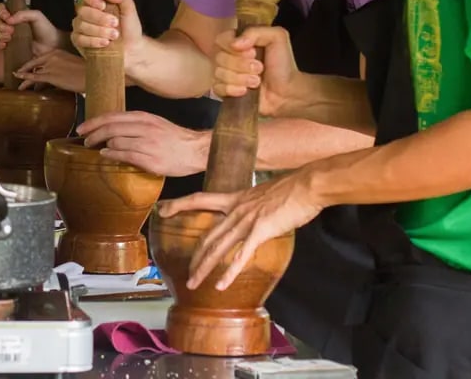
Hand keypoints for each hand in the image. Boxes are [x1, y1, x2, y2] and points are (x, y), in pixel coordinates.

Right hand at [0, 4, 59, 49]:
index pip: (2, 9)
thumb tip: (9, 19)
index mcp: (17, 15)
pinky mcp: (11, 48)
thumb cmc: (46, 29)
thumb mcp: (37, 16)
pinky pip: (0, 45)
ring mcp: (11, 37)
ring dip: (0, 34)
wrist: (52, 46)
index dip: (1, 11)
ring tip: (10, 37)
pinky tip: (4, 45)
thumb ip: (24, 14)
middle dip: (1, 25)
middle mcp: (12, 25)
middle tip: (11, 30)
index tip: (7, 16)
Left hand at [12, 48, 84, 92]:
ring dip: (23, 77)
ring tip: (17, 79)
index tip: (28, 66)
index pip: (40, 57)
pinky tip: (19, 80)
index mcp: (57, 52)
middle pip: (33, 63)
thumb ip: (62, 65)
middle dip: (25, 68)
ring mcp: (50, 66)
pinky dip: (25, 79)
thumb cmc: (86, 72)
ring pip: (32, 71)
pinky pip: (34, 77)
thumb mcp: (72, 63)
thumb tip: (58, 72)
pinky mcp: (50, 76)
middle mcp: (51, 57)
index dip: (32, 63)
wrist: (91, 76)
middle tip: (17, 72)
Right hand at [71, 0, 142, 54]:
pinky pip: (79, 38)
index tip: (102, 5)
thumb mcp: (130, 9)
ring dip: (99, 31)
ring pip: (80, 24)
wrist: (132, 48)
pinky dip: (93, 41)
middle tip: (115, 23)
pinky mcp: (78, 40)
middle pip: (82, 10)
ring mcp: (80, 26)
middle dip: (100, 18)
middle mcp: (85, 11)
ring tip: (114, 35)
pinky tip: (105, 43)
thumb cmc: (129, 27)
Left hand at [76, 111, 208, 175]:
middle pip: (110, 128)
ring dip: (102, 146)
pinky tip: (106, 156)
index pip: (112, 116)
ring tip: (96, 149)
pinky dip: (111, 155)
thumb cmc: (174, 138)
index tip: (82, 128)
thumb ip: (134, 124)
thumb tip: (111, 129)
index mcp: (144, 117)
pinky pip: (124, 156)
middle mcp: (144, 128)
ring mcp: (147, 144)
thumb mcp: (154, 123)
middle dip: (93, 134)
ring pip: (115, 141)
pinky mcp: (150, 160)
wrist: (197, 150)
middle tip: (85, 141)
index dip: (93, 122)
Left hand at [157, 170, 322, 291]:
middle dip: (195, 258)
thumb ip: (252, 207)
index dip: (180, 205)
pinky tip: (221, 285)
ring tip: (194, 284)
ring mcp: (246, 220)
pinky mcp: (260, 231)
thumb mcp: (263, 195)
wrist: (307, 185)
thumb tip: (252, 217)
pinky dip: (229, 272)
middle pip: (207, 236)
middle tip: (187, 275)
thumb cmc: (291, 190)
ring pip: (218, 248)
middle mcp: (236, 209)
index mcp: (235, 199)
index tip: (163, 210)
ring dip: (204, 268)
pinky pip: (241, 255)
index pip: (200, 199)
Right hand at [211, 26, 298, 116]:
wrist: (286, 92)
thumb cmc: (282, 64)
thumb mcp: (277, 37)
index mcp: (238, 41)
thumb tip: (234, 43)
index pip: (221, 39)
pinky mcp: (224, 91)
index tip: (252, 53)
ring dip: (240, 78)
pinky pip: (218, 88)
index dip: (232, 46)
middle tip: (259, 68)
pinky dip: (232, 89)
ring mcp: (225, 74)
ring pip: (218, 73)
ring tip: (256, 81)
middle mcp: (228, 56)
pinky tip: (245, 91)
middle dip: (240, 65)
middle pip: (219, 57)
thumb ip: (256, 32)